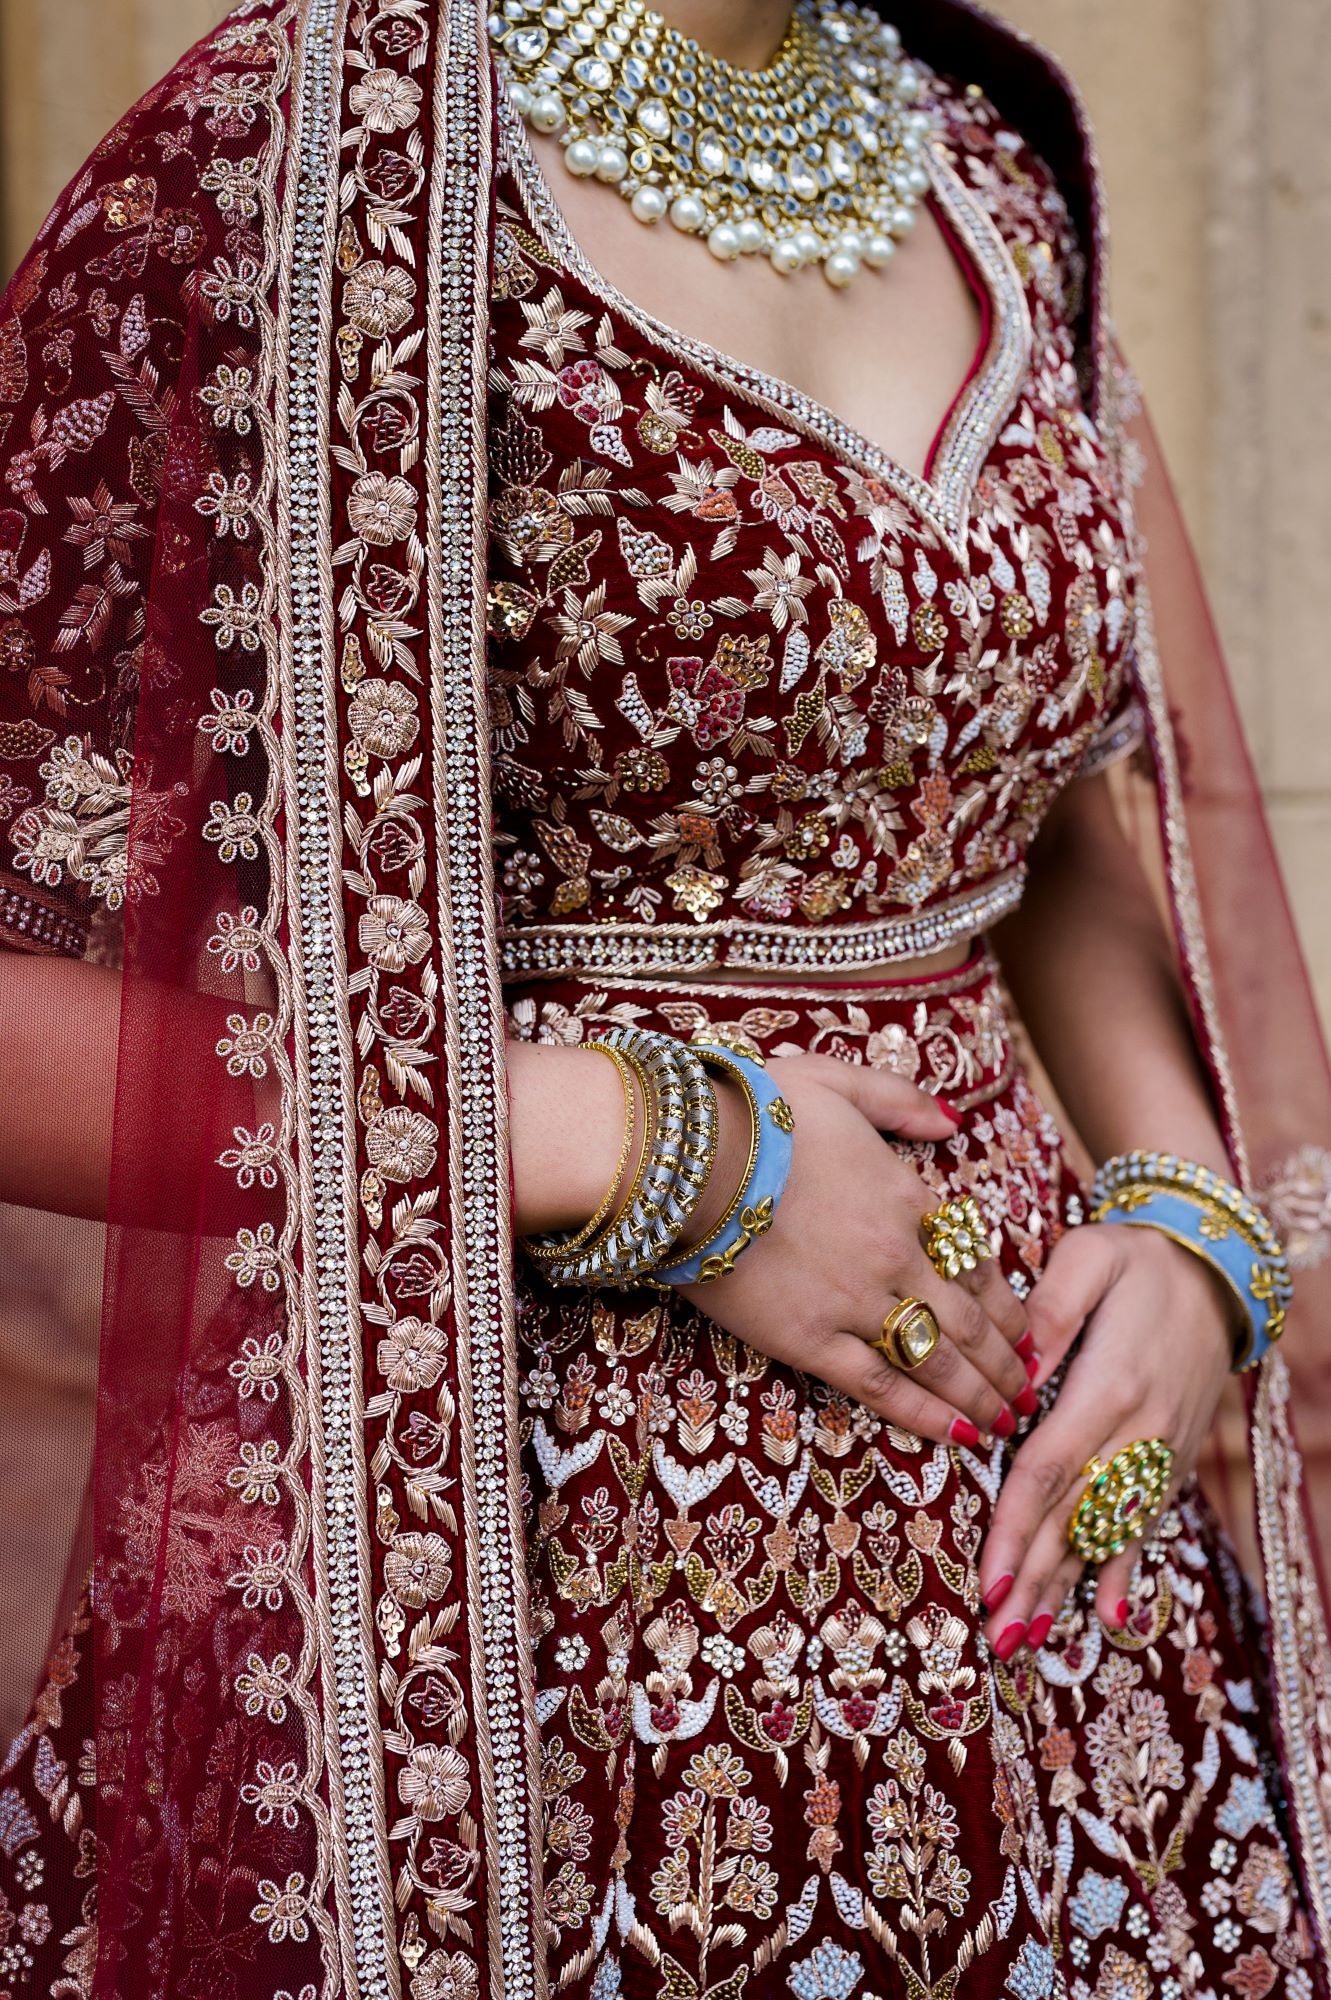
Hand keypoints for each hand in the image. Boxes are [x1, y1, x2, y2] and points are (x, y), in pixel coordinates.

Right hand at [674, 1053, 1031, 1449]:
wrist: (693, 1157)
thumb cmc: (757, 1111)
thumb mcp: (838, 1080)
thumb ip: (900, 1099)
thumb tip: (952, 1120)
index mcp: (906, 1196)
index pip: (974, 1259)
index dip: (1006, 1303)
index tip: (1026, 1331)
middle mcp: (896, 1255)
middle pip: (969, 1319)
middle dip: (1005, 1361)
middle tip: (1029, 1392)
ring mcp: (856, 1300)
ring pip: (936, 1358)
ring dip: (979, 1395)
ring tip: (1008, 1424)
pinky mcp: (809, 1338)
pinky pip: (878, 1384)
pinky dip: (922, 1414)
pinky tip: (955, 1436)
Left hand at [977, 1221, 1236, 1658]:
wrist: (1216, 1273)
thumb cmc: (1137, 1261)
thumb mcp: (1088, 1258)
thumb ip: (1047, 1309)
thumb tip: (1014, 1369)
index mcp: (1109, 1383)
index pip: (1051, 1467)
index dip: (1017, 1525)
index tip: (988, 1576)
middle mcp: (1140, 1429)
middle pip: (1075, 1515)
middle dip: (1033, 1577)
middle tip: (996, 1634)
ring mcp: (1161, 1450)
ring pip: (1107, 1530)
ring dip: (1067, 1586)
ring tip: (1029, 1639)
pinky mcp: (1172, 1459)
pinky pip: (1143, 1521)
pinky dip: (1125, 1569)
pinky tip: (1109, 1616)